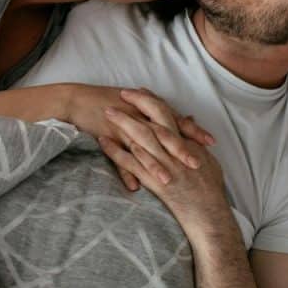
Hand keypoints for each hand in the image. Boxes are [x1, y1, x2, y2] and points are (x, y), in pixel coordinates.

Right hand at [67, 86, 214, 191]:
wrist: (77, 100)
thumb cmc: (107, 102)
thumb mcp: (135, 104)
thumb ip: (159, 113)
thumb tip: (186, 118)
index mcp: (146, 109)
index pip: (175, 120)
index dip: (193, 131)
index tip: (210, 143)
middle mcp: (138, 117)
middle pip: (164, 134)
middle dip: (181, 150)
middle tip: (198, 164)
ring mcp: (123, 128)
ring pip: (142, 148)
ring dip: (156, 166)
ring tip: (169, 182)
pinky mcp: (107, 137)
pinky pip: (118, 157)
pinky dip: (126, 172)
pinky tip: (134, 187)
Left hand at [99, 94, 225, 228]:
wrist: (207, 212)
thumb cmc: (210, 189)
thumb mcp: (209, 160)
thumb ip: (195, 140)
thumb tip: (189, 121)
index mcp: (185, 143)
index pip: (166, 115)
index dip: (151, 101)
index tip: (139, 91)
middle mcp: (171, 150)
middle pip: (150, 121)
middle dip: (134, 105)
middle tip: (119, 94)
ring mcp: (161, 164)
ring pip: (137, 138)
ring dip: (121, 123)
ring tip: (107, 112)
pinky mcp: (151, 180)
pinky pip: (128, 163)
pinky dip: (114, 151)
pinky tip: (103, 142)